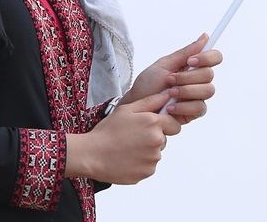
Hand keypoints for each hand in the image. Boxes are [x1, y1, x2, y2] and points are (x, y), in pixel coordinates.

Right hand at [67, 90, 181, 183]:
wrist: (91, 154)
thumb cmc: (107, 130)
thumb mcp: (127, 109)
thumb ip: (151, 101)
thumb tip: (169, 94)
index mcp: (153, 123)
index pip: (174, 125)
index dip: (164, 124)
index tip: (150, 127)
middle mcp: (157, 141)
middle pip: (163, 139)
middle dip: (152, 138)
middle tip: (132, 137)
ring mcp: (153, 159)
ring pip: (155, 153)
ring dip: (146, 151)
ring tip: (126, 148)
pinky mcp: (147, 172)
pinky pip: (148, 166)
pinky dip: (140, 164)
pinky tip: (126, 159)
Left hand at [123, 33, 223, 124]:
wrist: (138, 106)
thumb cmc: (148, 84)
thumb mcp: (164, 65)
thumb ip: (185, 52)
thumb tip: (205, 36)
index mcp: (193, 66)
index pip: (214, 57)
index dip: (207, 58)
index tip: (190, 61)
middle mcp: (198, 81)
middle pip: (209, 74)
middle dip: (188, 77)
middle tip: (170, 79)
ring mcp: (197, 96)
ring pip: (208, 90)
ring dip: (186, 90)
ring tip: (169, 93)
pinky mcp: (194, 112)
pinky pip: (200, 107)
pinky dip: (184, 106)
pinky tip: (170, 107)